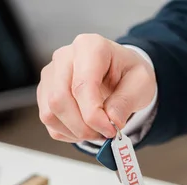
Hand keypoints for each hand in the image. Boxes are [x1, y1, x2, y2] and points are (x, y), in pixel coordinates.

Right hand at [37, 34, 156, 142]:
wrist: (120, 71)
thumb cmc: (128, 73)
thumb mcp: (141, 83)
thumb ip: (126, 101)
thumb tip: (112, 121)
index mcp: (90, 47)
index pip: (82, 86)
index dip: (94, 115)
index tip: (110, 130)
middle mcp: (64, 57)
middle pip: (59, 100)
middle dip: (83, 127)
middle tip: (104, 134)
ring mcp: (50, 75)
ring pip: (50, 113)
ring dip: (75, 131)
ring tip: (97, 130)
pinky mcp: (45, 92)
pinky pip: (49, 121)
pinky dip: (68, 132)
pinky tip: (86, 127)